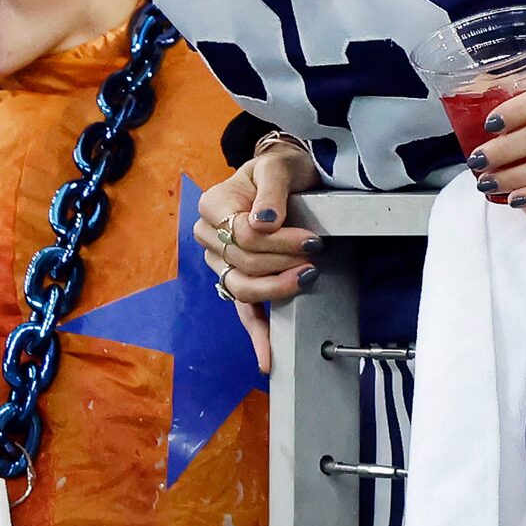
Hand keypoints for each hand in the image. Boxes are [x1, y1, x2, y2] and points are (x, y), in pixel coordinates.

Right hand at [195, 134, 321, 373]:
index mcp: (212, 208)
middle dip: (283, 262)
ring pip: (242, 288)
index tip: (311, 240)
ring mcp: (220, 263)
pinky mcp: (237, 280)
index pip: (242, 236)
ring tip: (305, 279)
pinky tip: (268, 358)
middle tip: (316, 253)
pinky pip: (243, 311)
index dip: (279, 242)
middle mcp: (209, 237)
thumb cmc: (280, 169)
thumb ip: (271, 190)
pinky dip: (256, 335)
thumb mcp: (278, 166)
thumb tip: (264, 222)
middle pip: (245, 262)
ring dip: (275, 289)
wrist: (285, 177)